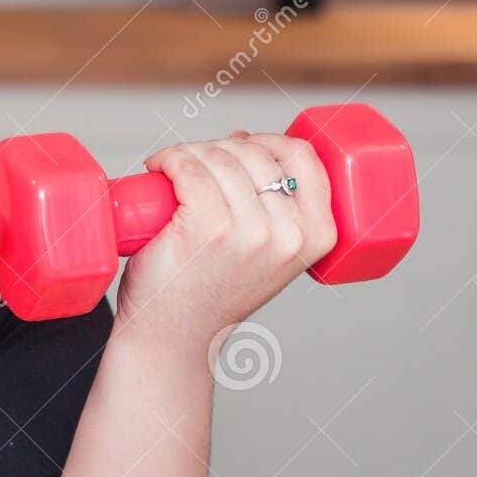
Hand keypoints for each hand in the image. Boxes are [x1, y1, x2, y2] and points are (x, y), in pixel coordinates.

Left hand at [112, 129, 337, 358]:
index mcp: (318, 235)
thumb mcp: (267, 250)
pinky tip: (158, 168)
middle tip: (190, 168)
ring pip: (218, 157)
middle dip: (216, 148)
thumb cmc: (211, 290)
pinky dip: (169, 159)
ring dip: (187, 153)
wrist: (174, 336)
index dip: (268, 140)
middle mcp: (289, 234)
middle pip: (253, 153)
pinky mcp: (206, 228)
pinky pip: (188, 169)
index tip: (238, 147)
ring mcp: (249, 232)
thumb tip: (245, 140)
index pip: (303, 157)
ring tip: (170, 171)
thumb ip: (272, 206)